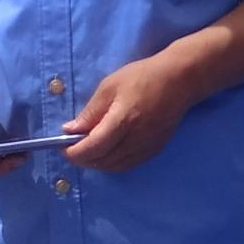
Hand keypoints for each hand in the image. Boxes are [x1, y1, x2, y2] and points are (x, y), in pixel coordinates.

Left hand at [64, 56, 195, 172]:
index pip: (93, 148)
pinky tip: (106, 152)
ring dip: (96, 163)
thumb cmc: (142, 77)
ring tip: (86, 150)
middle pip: (102, 161)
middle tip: (71, 148)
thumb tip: (70, 130)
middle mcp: (135, 139)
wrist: (180, 80)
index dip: (74, 152)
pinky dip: (112, 163)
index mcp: (123, 121)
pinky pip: (128, 164)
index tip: (62, 147)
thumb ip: (90, 112)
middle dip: (82, 159)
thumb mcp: (109, 87)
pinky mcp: (154, 150)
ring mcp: (147, 147)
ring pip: (114, 167)